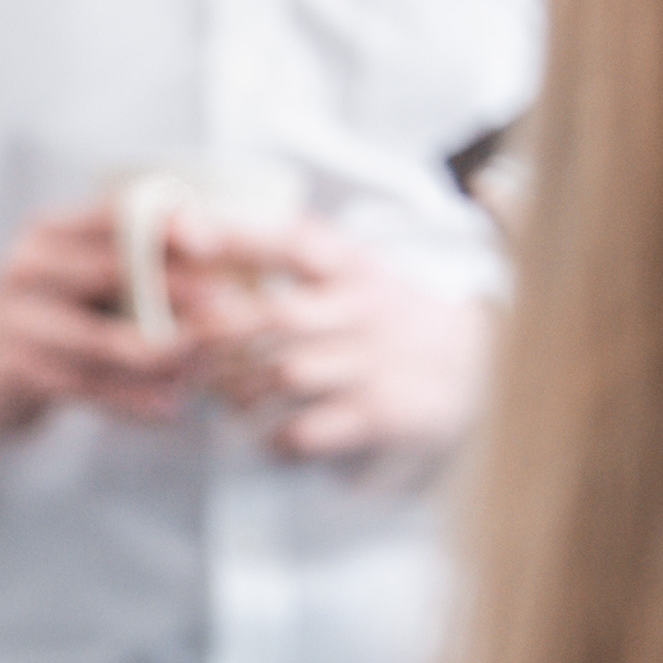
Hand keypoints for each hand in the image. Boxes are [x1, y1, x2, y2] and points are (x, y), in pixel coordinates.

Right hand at [0, 200, 202, 440]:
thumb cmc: (51, 313)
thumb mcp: (76, 271)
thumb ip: (131, 256)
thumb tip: (225, 246)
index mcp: (50, 230)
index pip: (112, 214)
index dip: (165, 225)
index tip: (215, 241)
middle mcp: (28, 267)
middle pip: (114, 272)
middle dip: (181, 292)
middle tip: (237, 311)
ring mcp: (20, 321)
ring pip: (106, 340)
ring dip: (166, 355)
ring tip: (210, 365)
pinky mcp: (21, 372)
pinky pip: (91, 388)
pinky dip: (136, 400)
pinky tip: (172, 406)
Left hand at [184, 222, 488, 460]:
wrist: (478, 363)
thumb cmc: (390, 313)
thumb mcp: (358, 267)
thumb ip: (299, 249)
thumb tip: (208, 226)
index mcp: (354, 267)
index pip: (293, 243)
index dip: (237, 239)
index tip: (184, 236)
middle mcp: (363, 311)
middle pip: (277, 315)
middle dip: (220, 329)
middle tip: (185, 344)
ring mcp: (372, 365)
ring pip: (285, 374)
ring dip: (238, 388)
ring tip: (222, 394)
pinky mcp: (380, 414)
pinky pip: (308, 429)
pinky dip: (275, 436)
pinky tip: (266, 433)